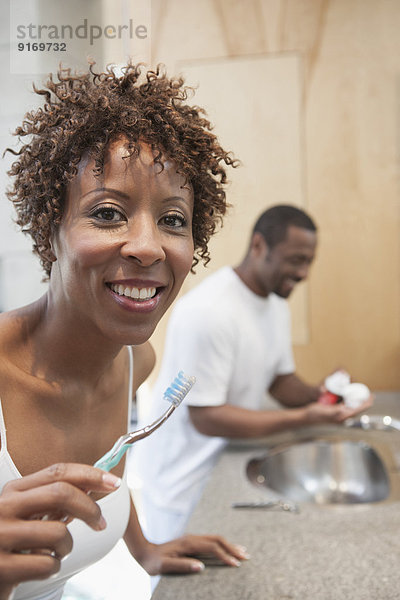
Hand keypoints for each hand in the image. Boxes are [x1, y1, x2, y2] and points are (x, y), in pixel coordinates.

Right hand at [0, 463, 120, 597]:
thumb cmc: (15, 543)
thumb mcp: (29, 514)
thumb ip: (56, 498)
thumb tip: (95, 482)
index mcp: (14, 491)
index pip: (57, 472)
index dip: (90, 474)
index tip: (114, 482)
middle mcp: (3, 508)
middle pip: (60, 493)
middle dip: (90, 508)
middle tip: (101, 524)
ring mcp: (0, 537)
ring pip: (58, 533)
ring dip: (67, 547)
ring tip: (55, 552)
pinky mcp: (2, 568)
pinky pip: (48, 564)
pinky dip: (54, 568)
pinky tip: (40, 568)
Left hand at [136, 534, 249, 574]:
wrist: (144, 551)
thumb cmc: (153, 561)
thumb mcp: (164, 566)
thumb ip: (182, 566)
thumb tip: (201, 567)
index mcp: (188, 544)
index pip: (212, 548)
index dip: (225, 556)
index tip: (235, 564)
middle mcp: (192, 538)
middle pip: (218, 540)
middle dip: (233, 548)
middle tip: (246, 557)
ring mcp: (192, 539)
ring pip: (216, 539)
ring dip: (230, 545)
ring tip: (242, 552)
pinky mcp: (192, 542)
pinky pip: (211, 541)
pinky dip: (222, 545)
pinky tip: (227, 549)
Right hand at [305, 395, 372, 423]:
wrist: (306, 417)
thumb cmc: (314, 414)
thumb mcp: (325, 411)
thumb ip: (336, 411)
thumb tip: (345, 408)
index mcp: (341, 417)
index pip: (357, 410)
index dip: (365, 403)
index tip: (371, 397)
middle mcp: (342, 417)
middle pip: (357, 409)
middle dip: (363, 402)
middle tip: (369, 395)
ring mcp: (339, 415)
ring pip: (352, 407)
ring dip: (357, 401)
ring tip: (362, 395)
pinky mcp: (335, 412)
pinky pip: (346, 406)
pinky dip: (350, 401)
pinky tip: (349, 396)